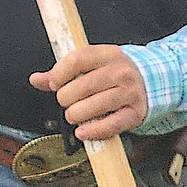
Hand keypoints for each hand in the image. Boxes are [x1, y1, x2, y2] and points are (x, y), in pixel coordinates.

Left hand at [29, 45, 149, 140]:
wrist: (150, 81)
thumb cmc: (112, 74)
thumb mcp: (90, 65)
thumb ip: (61, 72)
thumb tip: (36, 79)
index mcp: (107, 54)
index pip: (77, 60)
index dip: (59, 74)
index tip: (54, 84)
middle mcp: (121, 72)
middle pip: (84, 85)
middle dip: (66, 98)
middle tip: (64, 101)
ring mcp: (130, 93)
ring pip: (96, 105)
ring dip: (77, 114)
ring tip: (72, 115)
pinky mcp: (135, 113)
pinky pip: (112, 124)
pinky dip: (94, 131)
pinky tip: (82, 132)